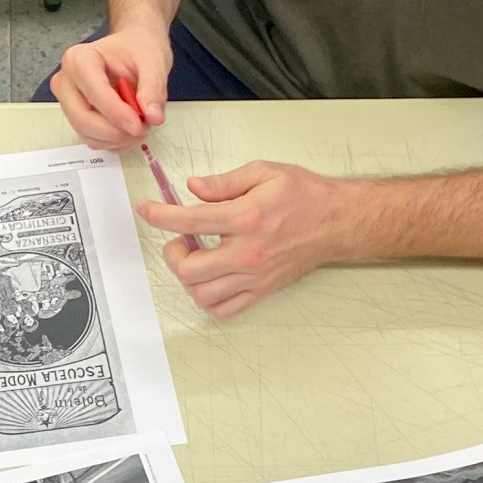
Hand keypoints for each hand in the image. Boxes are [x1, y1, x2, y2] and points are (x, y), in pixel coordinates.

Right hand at [49, 27, 171, 149]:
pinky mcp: (77, 118)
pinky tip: (129, 127)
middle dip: (116, 131)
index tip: (140, 123)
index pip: (93, 93)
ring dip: (118, 138)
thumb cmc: (137, 49)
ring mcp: (69, 102)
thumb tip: (153, 116)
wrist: (133, 49)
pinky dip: (115, 142)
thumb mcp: (153, 61)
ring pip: (88, 135)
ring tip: (140, 123)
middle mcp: (66, 82)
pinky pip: (93, 140)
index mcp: (79, 59)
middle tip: (142, 127)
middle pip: (82, 119)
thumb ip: (153, 88)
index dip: (117, 113)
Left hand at [140, 160, 360, 320]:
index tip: (146, 209)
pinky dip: (207, 299)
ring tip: (194, 259)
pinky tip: (210, 279)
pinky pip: (224, 309)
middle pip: (190, 270)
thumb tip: (193, 187)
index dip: (159, 215)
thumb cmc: (303, 195)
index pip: (190, 220)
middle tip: (179, 240)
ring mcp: (255, 276)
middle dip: (173, 254)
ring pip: (203, 295)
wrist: (336, 222)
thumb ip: (224, 182)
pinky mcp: (262, 290)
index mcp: (247, 218)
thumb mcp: (264, 172)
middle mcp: (248, 253)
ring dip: (188, 278)